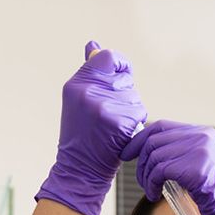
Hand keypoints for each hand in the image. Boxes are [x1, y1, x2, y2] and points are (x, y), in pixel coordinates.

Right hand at [35, 44, 146, 214]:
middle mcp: (87, 92)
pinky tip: (119, 134)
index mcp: (76, 84)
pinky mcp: (118, 122)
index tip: (122, 75)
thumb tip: (93, 45)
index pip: (108, 57)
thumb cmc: (82, 134)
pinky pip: (139, 113)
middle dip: (125, 94)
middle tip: (108, 114)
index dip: (120, 65)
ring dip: (131, 110)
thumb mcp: (79, 100)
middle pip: (125, 79)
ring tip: (112, 126)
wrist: (79, 169)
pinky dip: (134, 124)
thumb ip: (90, 73)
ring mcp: (102, 107)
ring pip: (134, 97)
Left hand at [128, 121, 214, 214]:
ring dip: (146, 175)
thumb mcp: (200, 164)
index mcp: (202, 132)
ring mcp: (199, 150)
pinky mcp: (196, 168)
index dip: (140, 139)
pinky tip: (154, 193)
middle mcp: (201, 137)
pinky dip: (151, 183)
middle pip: (154, 140)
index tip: (128, 152)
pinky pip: (160, 170)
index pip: (161, 127)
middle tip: (141, 178)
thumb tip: (149, 152)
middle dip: (141, 161)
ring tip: (150, 188)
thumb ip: (180, 153)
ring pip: (155, 155)